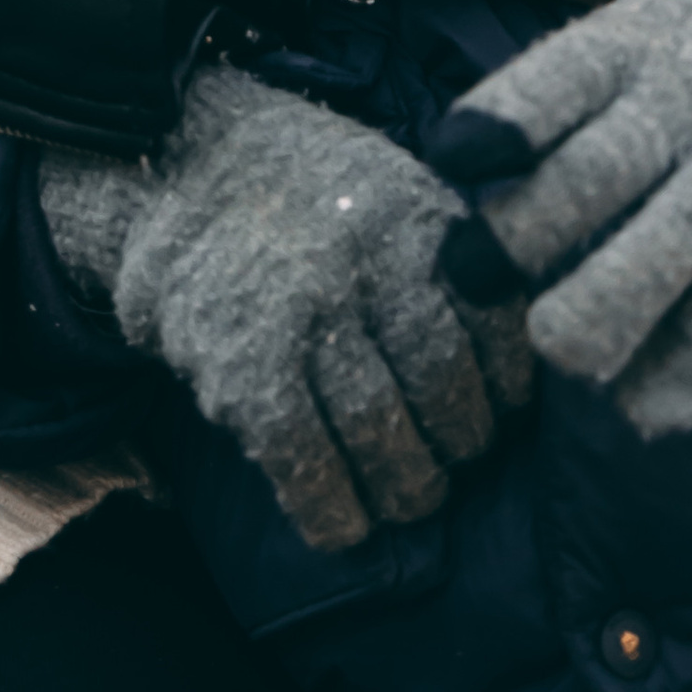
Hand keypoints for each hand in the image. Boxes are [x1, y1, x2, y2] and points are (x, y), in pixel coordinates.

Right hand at [38, 68, 530, 553]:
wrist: (181, 166)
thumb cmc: (308, 186)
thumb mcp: (392, 183)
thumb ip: (447, 251)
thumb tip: (510, 348)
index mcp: (413, 216)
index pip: (492, 321)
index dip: (507, 381)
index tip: (505, 407)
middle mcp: (363, 263)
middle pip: (441, 382)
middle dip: (461, 441)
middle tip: (456, 461)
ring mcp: (300, 315)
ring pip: (380, 428)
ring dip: (406, 485)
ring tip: (410, 497)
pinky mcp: (242, 364)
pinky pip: (303, 457)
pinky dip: (332, 509)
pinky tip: (345, 525)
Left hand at [430, 0, 691, 436]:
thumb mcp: (640, 26)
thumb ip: (562, 95)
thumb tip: (456, 173)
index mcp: (632, 46)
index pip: (556, 81)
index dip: (498, 122)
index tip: (453, 156)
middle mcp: (684, 104)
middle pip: (597, 173)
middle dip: (521, 238)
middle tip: (472, 272)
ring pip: (670, 245)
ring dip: (600, 312)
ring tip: (556, 344)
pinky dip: (686, 370)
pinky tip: (641, 406)